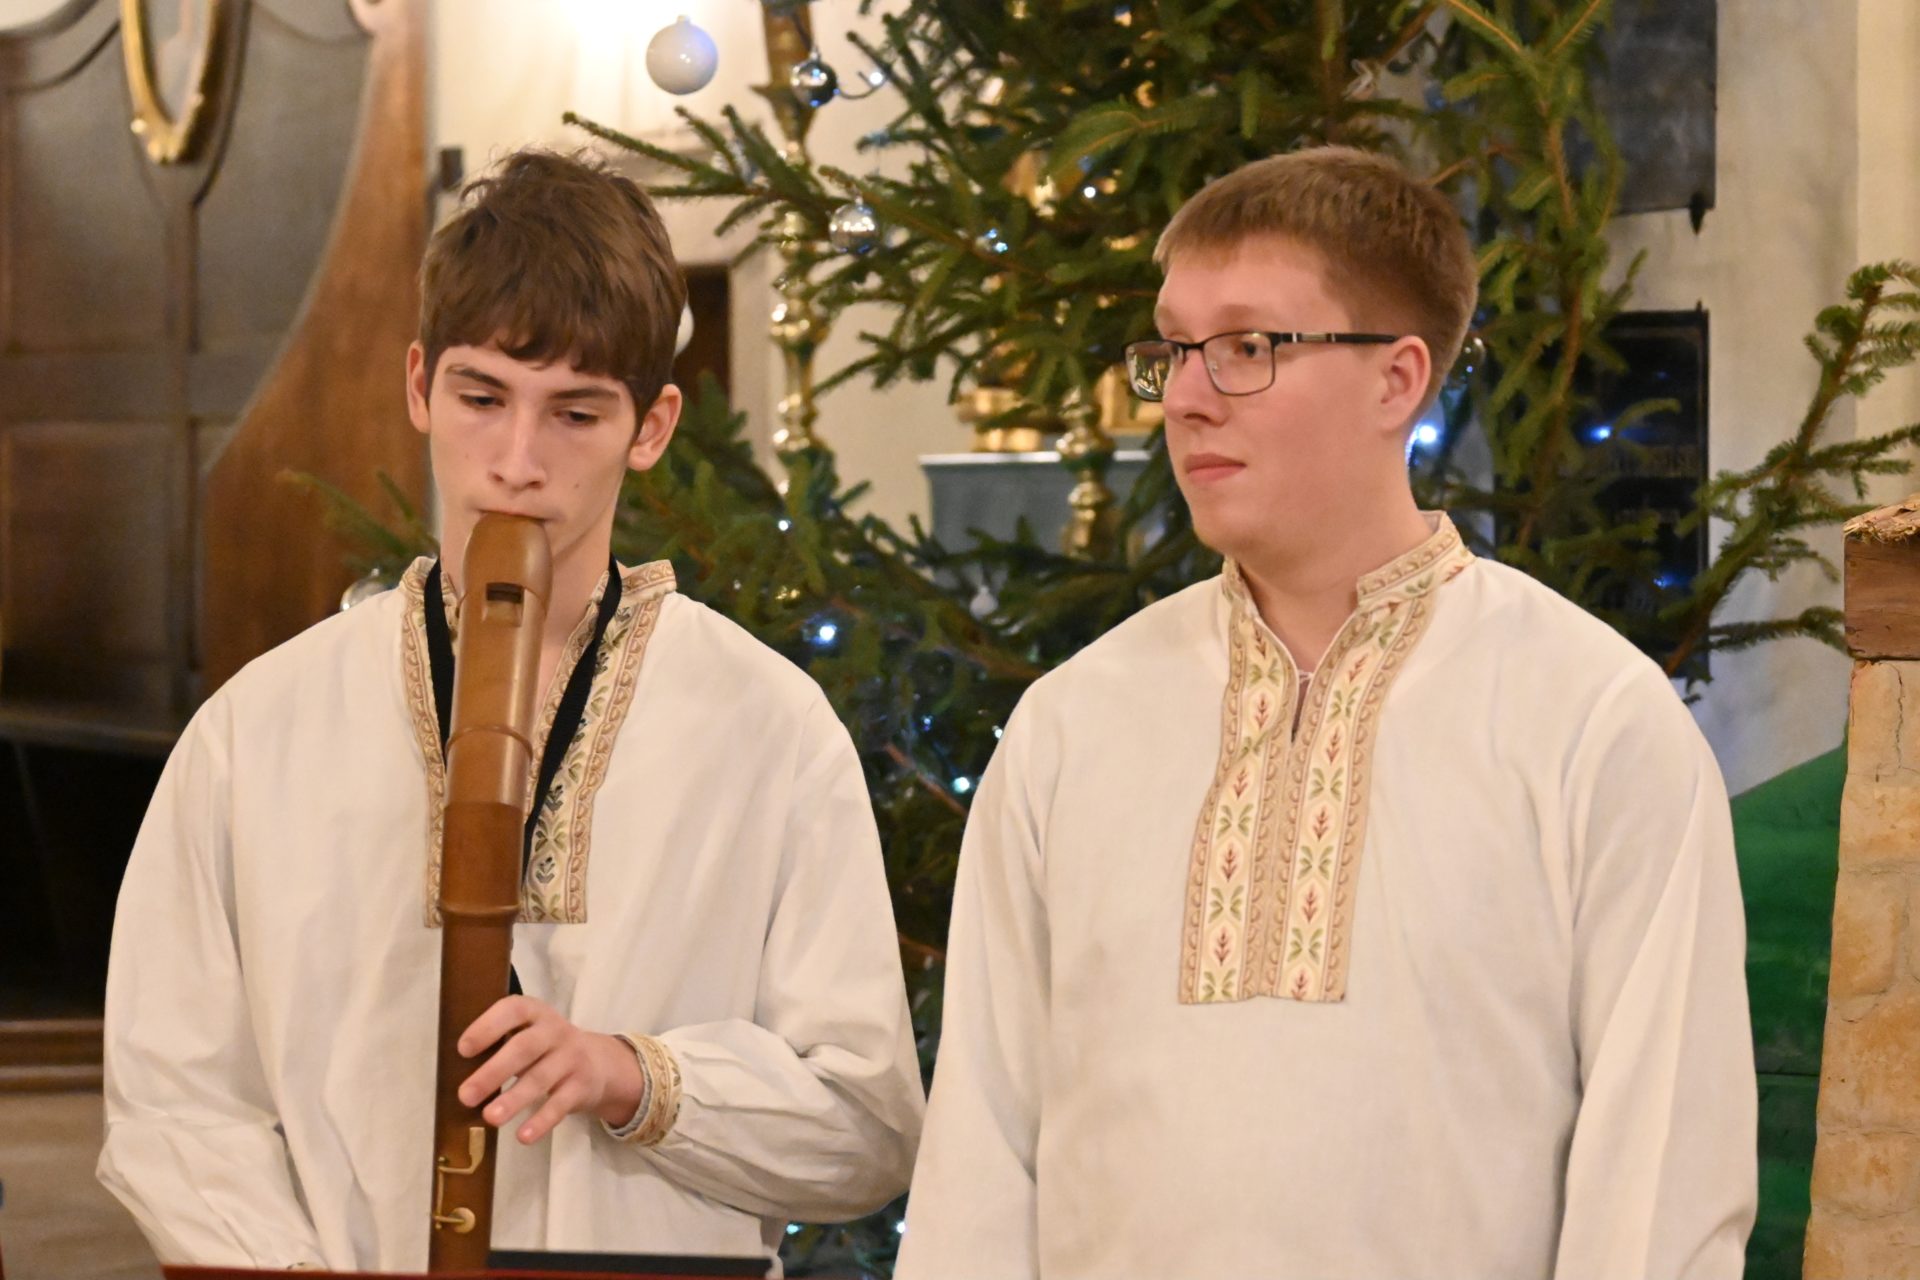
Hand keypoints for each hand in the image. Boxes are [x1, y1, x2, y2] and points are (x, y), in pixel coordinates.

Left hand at [456, 996, 644, 1144]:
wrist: (599, 1062)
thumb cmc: (544, 1048)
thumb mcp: (528, 1033)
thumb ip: (499, 1043)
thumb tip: (453, 1072)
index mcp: (535, 1013)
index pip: (513, 1010)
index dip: (488, 1026)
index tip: (463, 1049)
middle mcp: (555, 1032)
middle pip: (525, 1048)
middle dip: (494, 1071)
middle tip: (465, 1096)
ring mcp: (571, 1058)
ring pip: (540, 1079)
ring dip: (514, 1099)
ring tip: (490, 1118)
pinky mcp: (581, 1086)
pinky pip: (560, 1104)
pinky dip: (541, 1121)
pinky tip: (522, 1136)